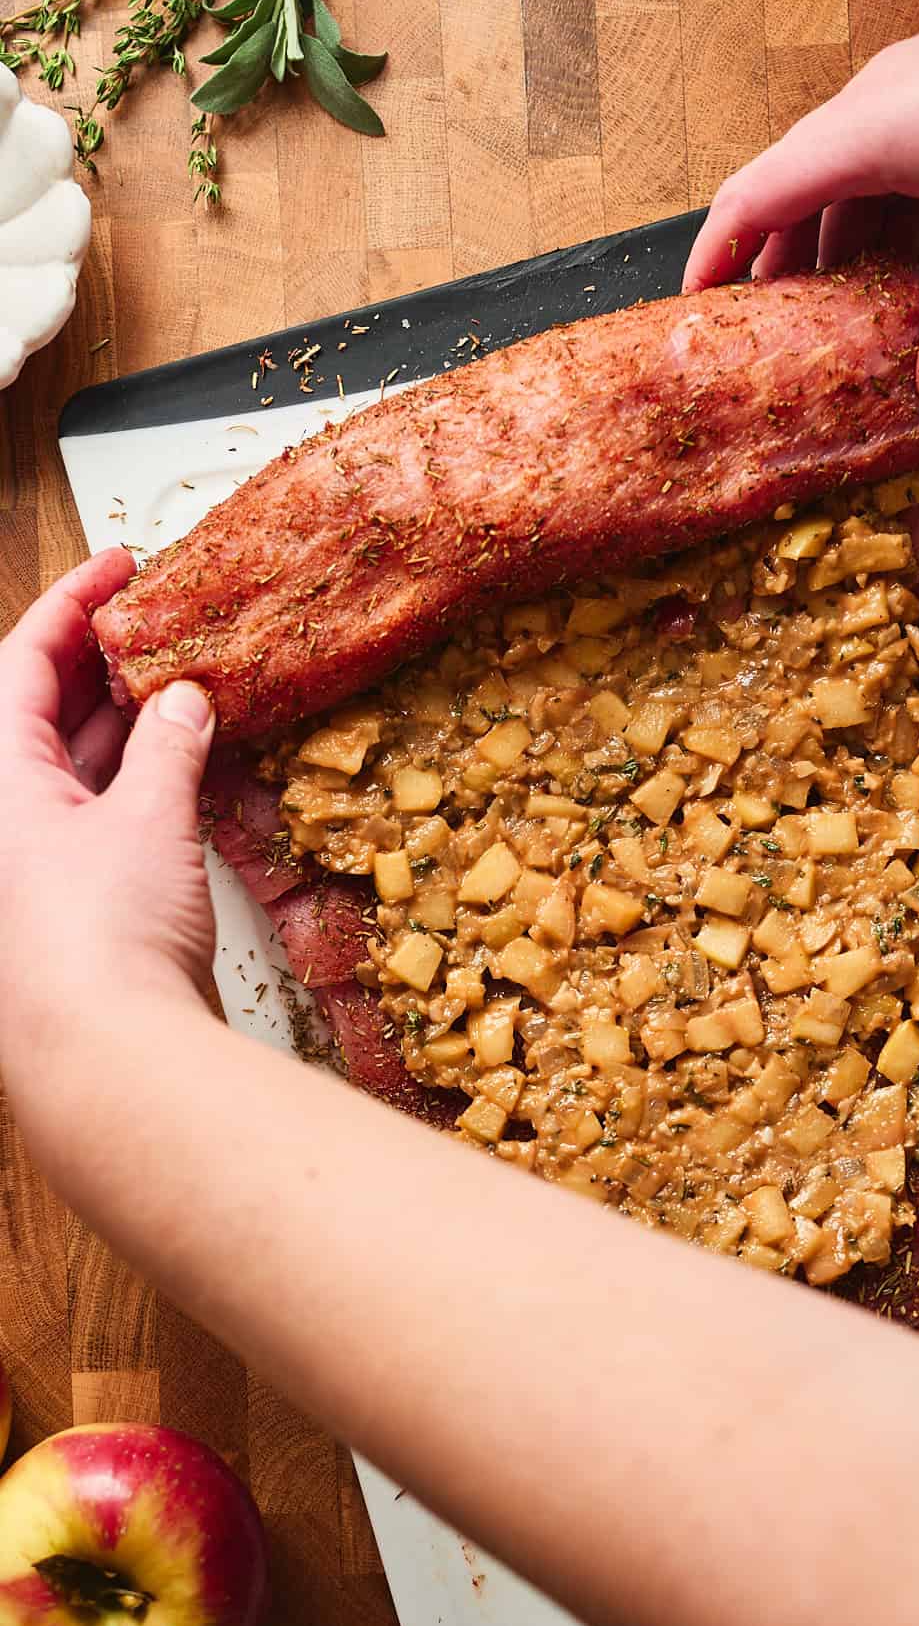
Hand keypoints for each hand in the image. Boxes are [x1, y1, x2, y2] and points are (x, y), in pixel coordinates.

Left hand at [0, 551, 216, 1054]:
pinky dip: (148, 779)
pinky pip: (110, 812)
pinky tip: (192, 757)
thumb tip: (185, 700)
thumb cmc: (101, 942)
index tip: (121, 565)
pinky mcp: (82, 900)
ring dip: (133, 720)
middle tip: (167, 620)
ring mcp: (41, 860)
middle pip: (45, 708)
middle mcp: (6, 817)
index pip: (22, 662)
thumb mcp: (147, 819)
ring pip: (80, 763)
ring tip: (191, 679)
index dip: (74, 604)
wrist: (108, 1059)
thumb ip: (170, 747)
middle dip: (107, 659)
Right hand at [683, 0, 918, 409]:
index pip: (754, 195)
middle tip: (761, 337)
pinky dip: (877, 225)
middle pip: (791, 192)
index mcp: (870, 130)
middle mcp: (880, 105)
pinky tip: (897, 274)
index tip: (692, 311)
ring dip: (828, 250)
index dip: (712, 256)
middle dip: (768, 268)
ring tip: (826, 321)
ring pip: (843, 182)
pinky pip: (889, 168)